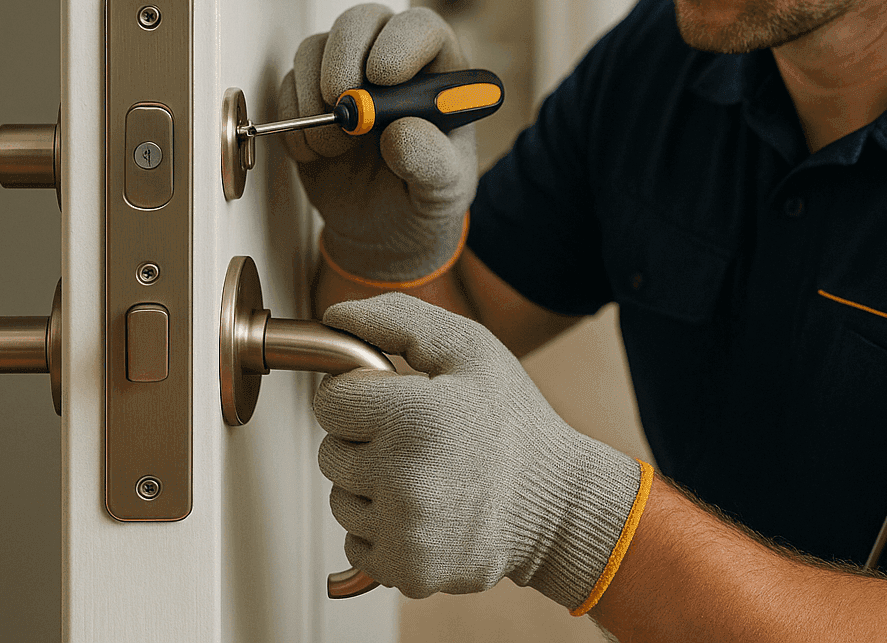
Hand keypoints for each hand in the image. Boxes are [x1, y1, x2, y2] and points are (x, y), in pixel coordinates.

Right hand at [279, 4, 476, 283]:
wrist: (383, 230)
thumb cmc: (424, 199)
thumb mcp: (444, 191)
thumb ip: (433, 163)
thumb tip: (400, 132)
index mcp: (439, 73)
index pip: (422, 28)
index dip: (401, 41)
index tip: (383, 76)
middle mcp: (392, 61)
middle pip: (362, 20)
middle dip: (344, 55)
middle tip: (340, 101)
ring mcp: (347, 75)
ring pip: (317, 48)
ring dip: (315, 95)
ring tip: (337, 147)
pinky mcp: (310, 96)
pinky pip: (288, 84)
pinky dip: (293, 119)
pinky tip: (316, 154)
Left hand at [313, 292, 646, 607]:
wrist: (557, 505)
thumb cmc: (512, 421)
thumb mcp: (470, 348)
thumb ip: (397, 319)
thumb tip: (334, 316)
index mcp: (414, 415)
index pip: (330, 402)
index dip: (360, 396)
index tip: (395, 400)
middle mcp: (404, 476)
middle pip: (329, 452)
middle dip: (366, 442)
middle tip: (421, 439)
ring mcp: (404, 530)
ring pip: (340, 500)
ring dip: (372, 488)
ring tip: (429, 476)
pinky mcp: (406, 570)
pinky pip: (356, 543)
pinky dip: (382, 530)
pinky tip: (427, 513)